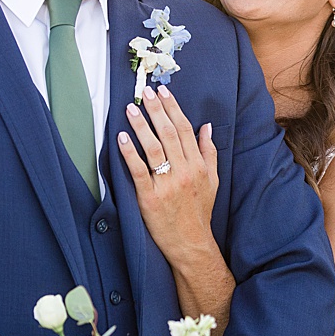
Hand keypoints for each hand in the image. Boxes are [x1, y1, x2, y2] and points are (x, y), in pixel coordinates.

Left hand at [117, 85, 220, 264]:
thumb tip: (207, 127)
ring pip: (154, 149)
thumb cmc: (199, 212)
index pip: (186, 130)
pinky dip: (130, 153)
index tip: (163, 92)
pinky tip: (122, 138)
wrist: (191, 243)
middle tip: (145, 92)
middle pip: (170, 134)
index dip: (173, 109)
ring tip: (131, 109)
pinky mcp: (150, 198)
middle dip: (156, 110)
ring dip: (141, 126)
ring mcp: (167, 185)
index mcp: (199, 166)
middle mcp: (184, 172)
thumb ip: (209, 152)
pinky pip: (139, 171)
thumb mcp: (212, 181)